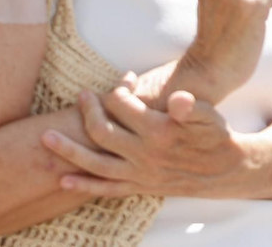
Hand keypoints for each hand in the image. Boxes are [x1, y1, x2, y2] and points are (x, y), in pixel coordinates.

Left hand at [41, 73, 258, 197]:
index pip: (123, 106)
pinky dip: (84, 185)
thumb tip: (178, 99)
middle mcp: (144, 154)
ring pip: (95, 163)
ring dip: (69, 151)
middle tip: (81, 96)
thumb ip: (190, 106)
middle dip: (87, 111)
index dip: (116, 90)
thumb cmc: (215, 135)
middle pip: (101, 131)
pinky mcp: (140, 186)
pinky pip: (106, 188)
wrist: (225, 169)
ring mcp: (139, 173)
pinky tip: (65, 180)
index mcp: (159, 131)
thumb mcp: (208, 114)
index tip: (119, 82)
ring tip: (46, 139)